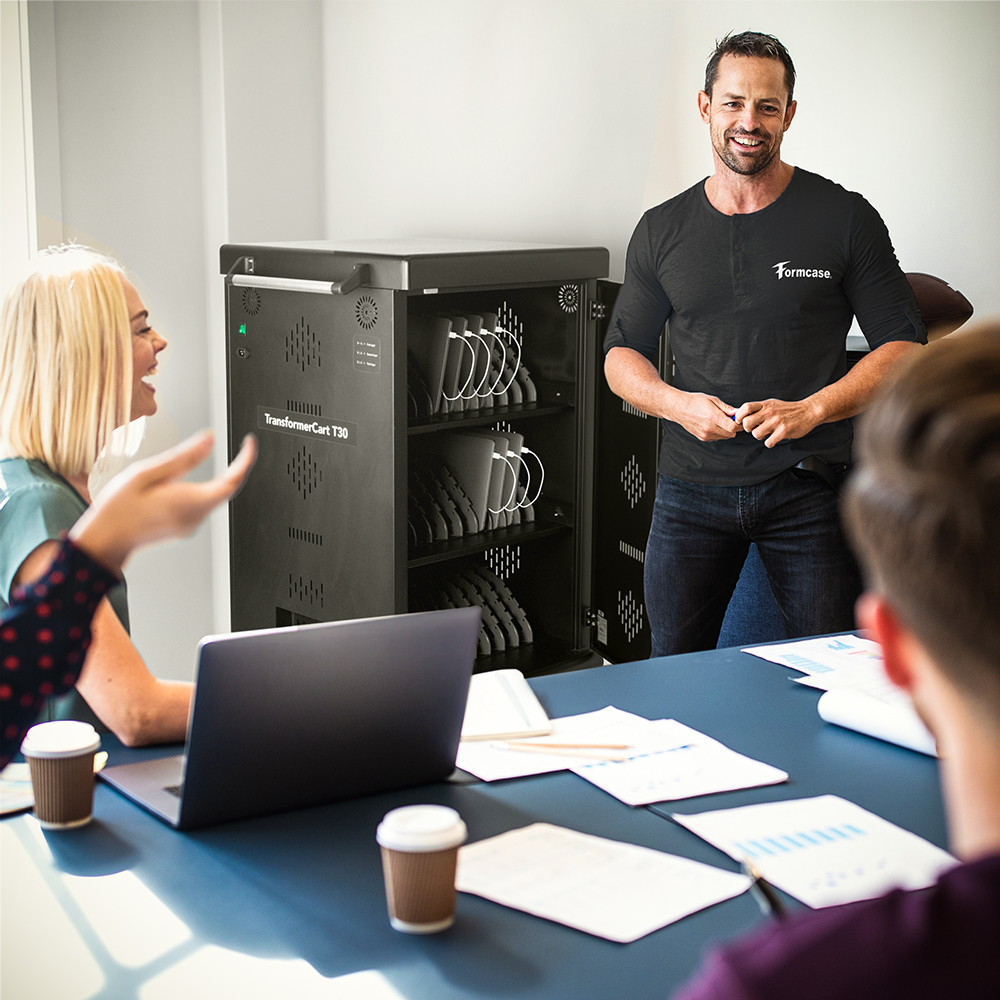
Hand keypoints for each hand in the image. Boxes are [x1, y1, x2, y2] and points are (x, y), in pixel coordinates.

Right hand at [70, 431, 257, 571]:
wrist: (103, 541)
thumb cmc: (118, 509)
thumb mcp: (146, 474)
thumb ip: (182, 457)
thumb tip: (210, 440)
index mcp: (190, 502)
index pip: (232, 480)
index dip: (245, 460)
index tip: (249, 443)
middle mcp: (196, 517)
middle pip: (227, 489)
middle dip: (236, 467)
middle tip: (240, 446)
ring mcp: (191, 525)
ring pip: (215, 497)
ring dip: (217, 478)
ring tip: (202, 461)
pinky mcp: (185, 527)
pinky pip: (202, 505)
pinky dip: (203, 489)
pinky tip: (182, 483)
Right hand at [673, 392, 738, 441]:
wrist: (679, 408)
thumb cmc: (694, 402)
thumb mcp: (712, 400)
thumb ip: (726, 408)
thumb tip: (737, 412)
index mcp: (713, 417)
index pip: (733, 427)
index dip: (739, 423)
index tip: (738, 418)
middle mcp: (709, 428)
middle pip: (731, 434)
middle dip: (734, 427)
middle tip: (731, 419)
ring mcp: (706, 434)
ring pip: (725, 437)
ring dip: (726, 430)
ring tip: (720, 421)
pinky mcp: (703, 438)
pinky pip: (717, 438)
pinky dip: (719, 433)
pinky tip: (713, 424)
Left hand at [735, 398, 821, 447]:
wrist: (808, 411)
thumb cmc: (788, 409)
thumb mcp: (772, 404)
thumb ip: (759, 409)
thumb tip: (741, 415)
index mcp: (765, 405)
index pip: (745, 408)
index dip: (739, 416)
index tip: (740, 421)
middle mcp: (769, 412)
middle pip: (747, 423)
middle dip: (748, 429)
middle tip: (755, 429)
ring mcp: (776, 422)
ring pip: (756, 434)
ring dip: (760, 436)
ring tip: (767, 433)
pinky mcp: (783, 431)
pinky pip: (768, 442)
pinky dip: (770, 443)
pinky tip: (774, 438)